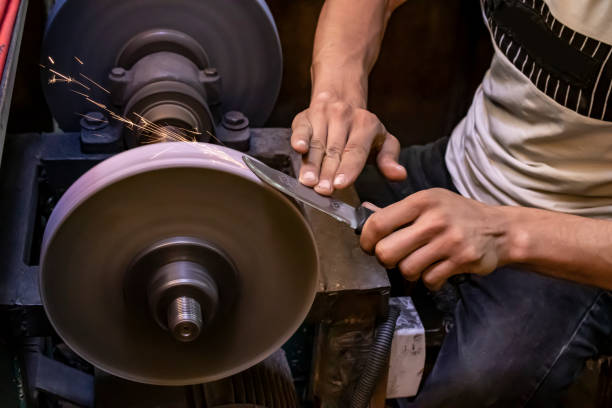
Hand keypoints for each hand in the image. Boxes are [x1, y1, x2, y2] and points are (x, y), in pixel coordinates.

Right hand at [291, 91, 406, 195]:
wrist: (340, 100)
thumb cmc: (362, 130)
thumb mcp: (382, 141)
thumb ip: (389, 159)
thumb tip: (399, 174)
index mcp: (366, 123)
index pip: (356, 150)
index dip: (348, 168)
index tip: (340, 184)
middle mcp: (344, 116)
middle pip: (334, 150)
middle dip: (327, 172)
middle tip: (323, 190)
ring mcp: (322, 115)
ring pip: (317, 144)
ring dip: (311, 164)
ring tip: (308, 182)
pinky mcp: (304, 118)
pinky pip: (301, 129)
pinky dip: (299, 138)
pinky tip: (298, 149)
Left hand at [360, 188, 509, 289]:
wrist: (499, 229)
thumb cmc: (457, 215)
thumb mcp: (429, 203)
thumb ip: (397, 211)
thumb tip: (364, 210)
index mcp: (421, 201)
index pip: (378, 223)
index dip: (366, 240)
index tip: (370, 246)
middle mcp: (434, 219)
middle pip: (387, 252)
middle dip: (386, 260)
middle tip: (395, 257)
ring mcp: (449, 240)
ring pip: (407, 270)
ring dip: (409, 271)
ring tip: (420, 262)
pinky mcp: (462, 259)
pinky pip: (429, 280)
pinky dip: (429, 280)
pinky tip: (437, 269)